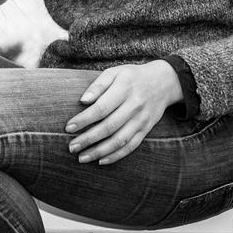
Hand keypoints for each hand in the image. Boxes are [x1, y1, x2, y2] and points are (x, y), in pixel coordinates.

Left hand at [65, 60, 182, 164]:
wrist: (164, 82)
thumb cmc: (132, 77)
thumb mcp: (115, 72)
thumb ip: (98, 85)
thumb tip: (83, 100)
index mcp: (124, 88)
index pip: (101, 108)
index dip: (84, 119)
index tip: (68, 128)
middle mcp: (135, 105)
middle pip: (109, 127)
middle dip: (88, 139)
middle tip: (71, 147)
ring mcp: (142, 120)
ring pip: (120, 140)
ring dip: (99, 151)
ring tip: (82, 158)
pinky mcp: (146, 130)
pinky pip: (131, 146)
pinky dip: (116, 155)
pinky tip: (101, 161)